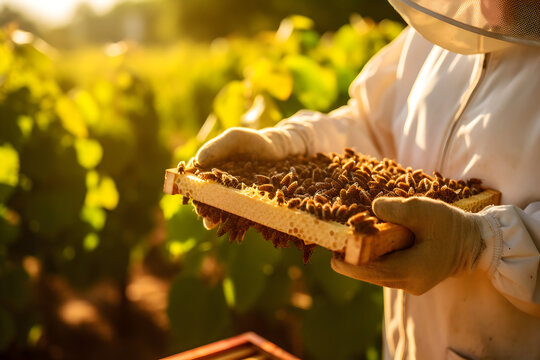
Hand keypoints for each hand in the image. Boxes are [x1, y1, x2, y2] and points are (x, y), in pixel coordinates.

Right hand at [194, 125, 307, 228]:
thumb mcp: (234, 138)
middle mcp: (222, 187)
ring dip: (220, 219)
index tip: (191, 196)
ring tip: (216, 225)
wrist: (280, 149)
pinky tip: (238, 226)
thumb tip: (197, 161)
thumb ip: (216, 147)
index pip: (197, 183)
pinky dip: (241, 221)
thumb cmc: (253, 142)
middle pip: (209, 201)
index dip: (192, 191)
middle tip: (206, 218)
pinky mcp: (253, 204)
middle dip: (206, 211)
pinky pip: (245, 214)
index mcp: (212, 172)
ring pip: (225, 210)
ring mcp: (238, 198)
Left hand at [331, 197, 485, 294]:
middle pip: (369, 274)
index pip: (370, 272)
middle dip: (352, 259)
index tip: (332, 252)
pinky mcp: (411, 279)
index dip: (348, 263)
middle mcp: (409, 284)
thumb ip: (397, 209)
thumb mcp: (425, 210)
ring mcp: (410, 284)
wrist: (475, 242)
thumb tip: (372, 209)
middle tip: (336, 241)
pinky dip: (375, 258)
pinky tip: (370, 242)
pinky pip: (386, 271)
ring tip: (350, 239)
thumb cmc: (451, 225)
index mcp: (412, 270)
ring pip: (376, 274)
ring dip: (364, 258)